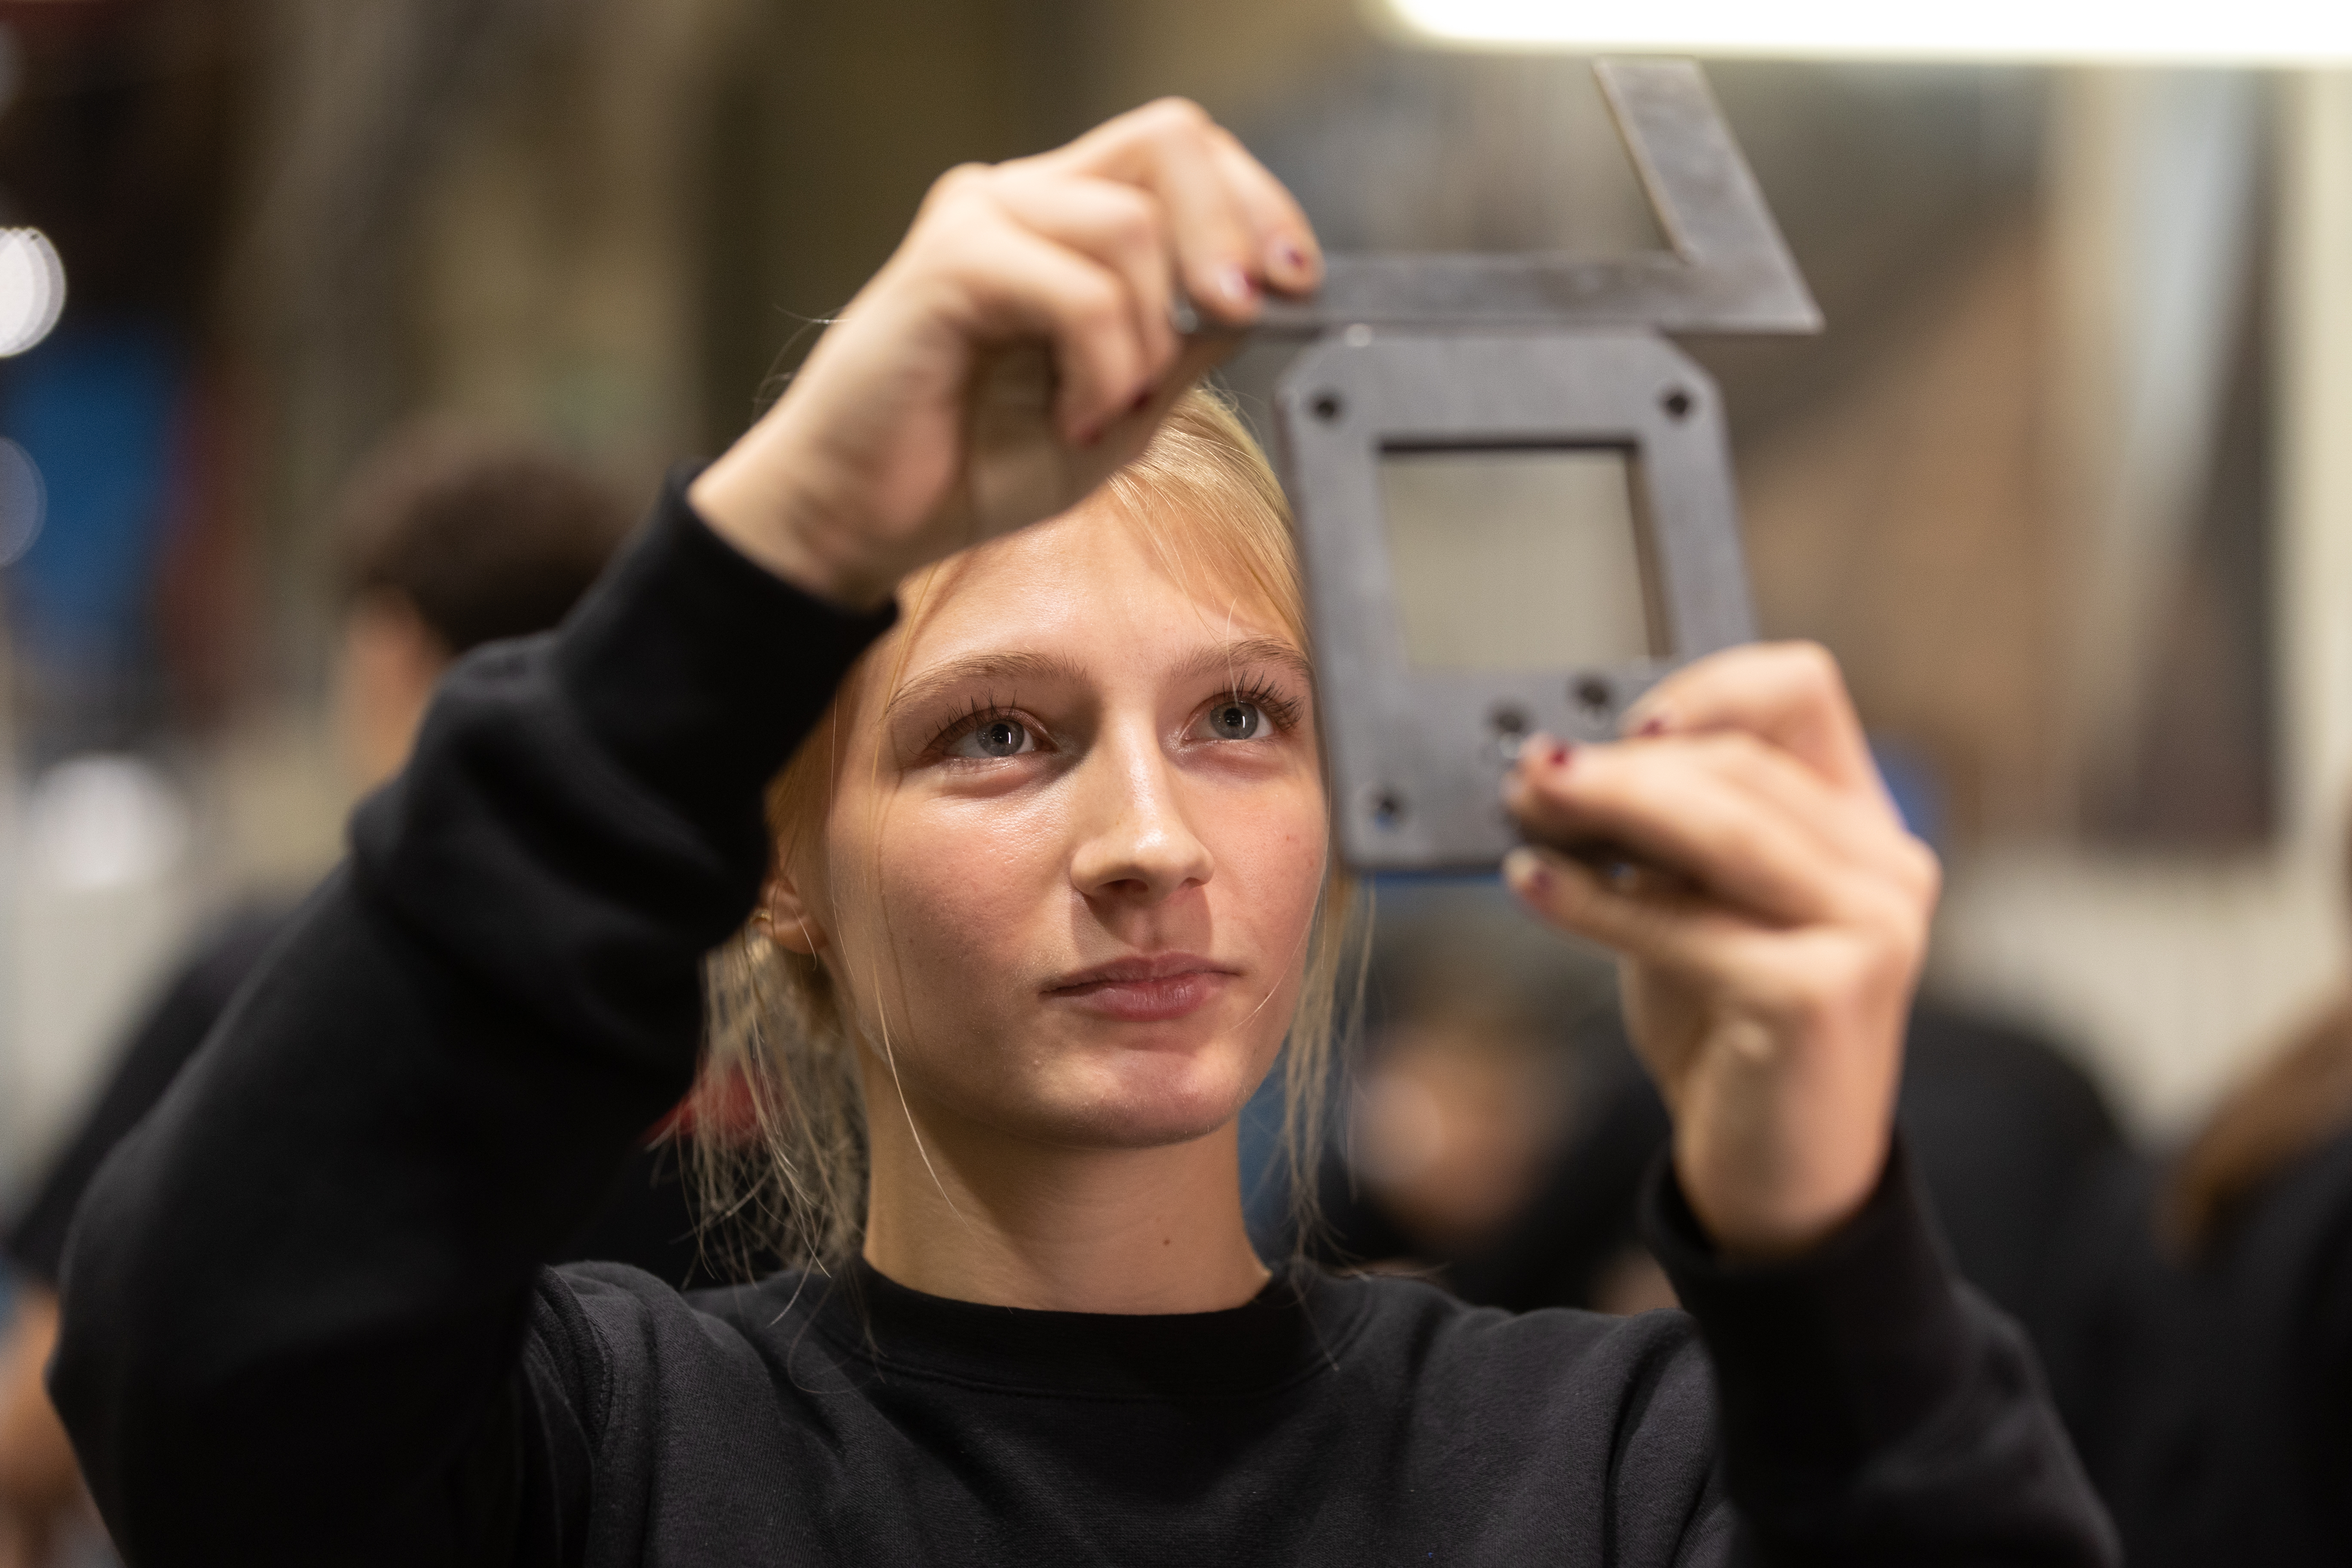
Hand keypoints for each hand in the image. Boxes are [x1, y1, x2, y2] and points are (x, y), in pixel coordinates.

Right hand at [688, 99, 1320, 607]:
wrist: (860, 518)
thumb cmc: (972, 466)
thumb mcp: (1122, 411)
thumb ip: (1185, 348)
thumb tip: (1262, 297)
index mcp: (1068, 219)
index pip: (1187, 155)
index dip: (1257, 204)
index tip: (1295, 282)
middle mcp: (1025, 197)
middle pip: (1169, 142)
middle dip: (1230, 230)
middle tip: (1243, 312)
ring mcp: (982, 218)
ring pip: (1130, 227)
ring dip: (1148, 337)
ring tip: (1107, 409)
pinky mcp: (948, 263)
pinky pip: (1078, 291)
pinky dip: (1101, 366)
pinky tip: (1075, 419)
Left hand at [1501, 643, 1939, 1259]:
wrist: (1778, 1177)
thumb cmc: (1729, 1032)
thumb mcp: (1699, 909)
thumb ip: (1664, 838)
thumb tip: (1558, 765)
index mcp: (1864, 825)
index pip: (1802, 693)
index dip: (1708, 688)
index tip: (1623, 721)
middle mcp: (1886, 868)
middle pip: (1739, 763)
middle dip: (1621, 763)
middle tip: (1528, 771)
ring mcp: (1868, 931)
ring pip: (1718, 828)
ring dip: (1605, 806)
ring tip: (1525, 805)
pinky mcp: (1817, 994)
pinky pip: (1681, 922)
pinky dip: (1593, 897)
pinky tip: (1531, 885)